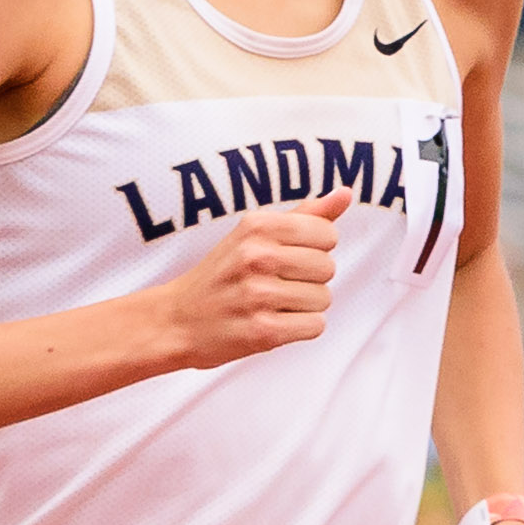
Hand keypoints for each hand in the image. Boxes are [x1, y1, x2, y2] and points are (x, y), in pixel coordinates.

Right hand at [150, 201, 338, 370]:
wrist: (176, 320)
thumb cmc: (222, 275)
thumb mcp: (254, 234)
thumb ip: (304, 215)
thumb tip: (346, 193)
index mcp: (257, 226)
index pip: (327, 234)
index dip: (314, 249)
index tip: (287, 258)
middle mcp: (257, 257)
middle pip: (328, 267)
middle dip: (309, 279)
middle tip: (276, 284)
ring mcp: (259, 295)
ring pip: (324, 299)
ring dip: (304, 306)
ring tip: (272, 304)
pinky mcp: (263, 331)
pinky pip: (315, 326)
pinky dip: (299, 328)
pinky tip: (274, 322)